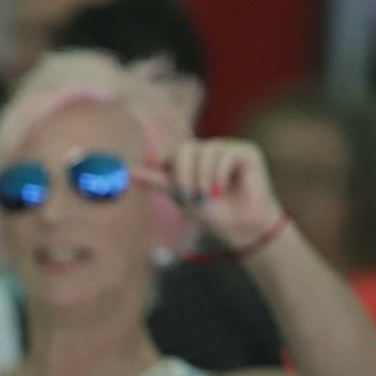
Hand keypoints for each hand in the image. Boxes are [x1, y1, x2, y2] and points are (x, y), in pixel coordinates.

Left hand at [137, 138, 282, 249]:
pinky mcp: (246, 151)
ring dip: (203, 178)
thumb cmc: (212, 213)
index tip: (177, 193)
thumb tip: (129, 172)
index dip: (172, 171)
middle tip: (189, 196)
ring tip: (208, 197)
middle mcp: (209, 150)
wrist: (240, 227)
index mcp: (192, 159)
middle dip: (184, 175)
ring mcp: (227, 148)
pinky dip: (220, 174)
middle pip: (186, 148)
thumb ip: (158, 180)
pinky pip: (226, 154)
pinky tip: (221, 189)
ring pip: (206, 151)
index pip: (173, 154)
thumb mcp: (180, 196)